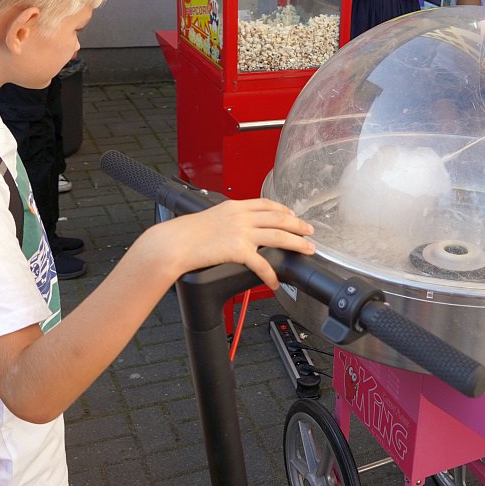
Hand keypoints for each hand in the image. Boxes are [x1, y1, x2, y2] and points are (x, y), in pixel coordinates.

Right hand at [168, 198, 314, 290]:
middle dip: (298, 225)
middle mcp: (241, 216)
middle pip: (279, 218)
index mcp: (235, 206)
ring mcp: (241, 232)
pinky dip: (271, 274)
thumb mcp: (211, 216)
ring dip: (296, 243)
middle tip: (310, 231)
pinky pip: (261, 263)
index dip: (284, 209)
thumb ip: (229, 219)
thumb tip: (239, 227)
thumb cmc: (186, 233)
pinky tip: (275, 281)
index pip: (266, 204)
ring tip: (307, 249)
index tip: (293, 214)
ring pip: (278, 236)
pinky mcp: (238, 250)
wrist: (174, 243)